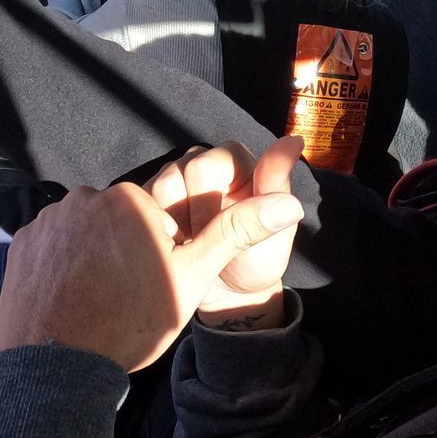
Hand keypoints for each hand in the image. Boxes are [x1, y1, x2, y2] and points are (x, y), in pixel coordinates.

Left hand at [0, 175, 302, 371]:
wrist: (59, 365)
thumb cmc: (132, 321)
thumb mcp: (193, 279)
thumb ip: (237, 232)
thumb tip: (292, 201)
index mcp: (133, 199)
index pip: (156, 219)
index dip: (161, 253)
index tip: (154, 285)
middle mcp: (86, 197)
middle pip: (117, 222)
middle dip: (123, 250)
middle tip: (124, 296)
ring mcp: (49, 220)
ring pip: (83, 233)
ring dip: (90, 257)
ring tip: (95, 300)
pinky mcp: (22, 243)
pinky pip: (51, 247)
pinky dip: (60, 268)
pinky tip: (68, 299)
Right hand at [148, 137, 303, 328]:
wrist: (228, 296)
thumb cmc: (257, 261)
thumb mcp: (275, 230)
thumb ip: (276, 183)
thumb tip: (295, 141)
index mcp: (236, 164)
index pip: (211, 161)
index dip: (212, 198)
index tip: (225, 229)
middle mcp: (205, 165)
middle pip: (180, 171)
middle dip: (194, 215)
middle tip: (208, 242)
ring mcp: (177, 182)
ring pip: (159, 188)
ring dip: (174, 224)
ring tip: (192, 245)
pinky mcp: (155, 202)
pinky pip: (141, 204)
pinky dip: (156, 229)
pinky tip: (172, 245)